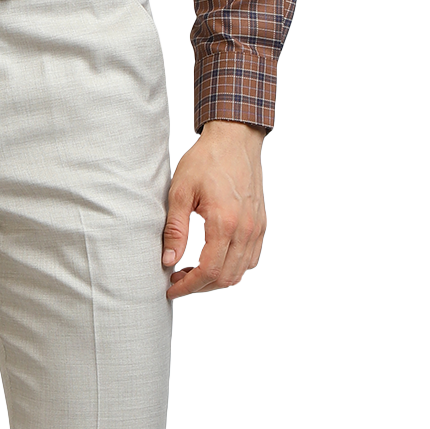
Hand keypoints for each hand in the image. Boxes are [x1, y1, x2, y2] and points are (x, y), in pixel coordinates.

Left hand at [162, 119, 267, 299]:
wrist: (234, 140)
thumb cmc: (205, 161)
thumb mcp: (180, 191)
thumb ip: (175, 229)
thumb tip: (168, 260)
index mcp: (224, 222)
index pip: (209, 271)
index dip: (188, 286)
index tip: (171, 288)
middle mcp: (246, 230)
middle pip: (226, 278)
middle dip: (200, 286)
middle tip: (178, 278)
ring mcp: (257, 228)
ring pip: (240, 272)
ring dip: (217, 279)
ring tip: (193, 270)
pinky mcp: (261, 224)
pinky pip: (250, 259)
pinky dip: (233, 267)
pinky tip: (214, 258)